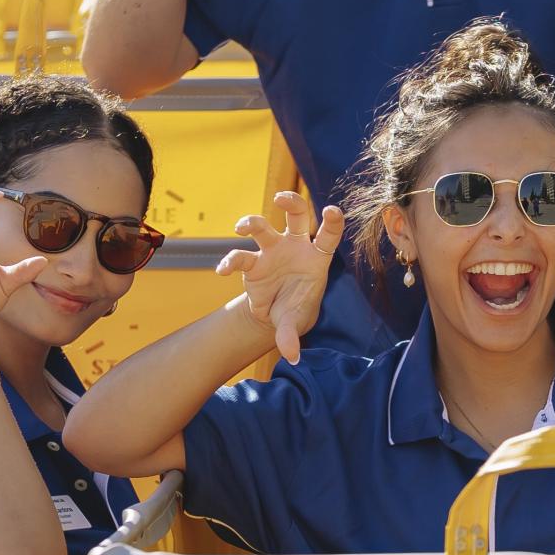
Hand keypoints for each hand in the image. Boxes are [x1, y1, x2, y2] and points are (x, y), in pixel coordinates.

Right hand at [218, 191, 340, 364]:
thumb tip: (292, 356)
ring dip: (251, 222)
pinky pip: (240, 257)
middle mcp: (294, 247)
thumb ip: (292, 336)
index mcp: (316, 258)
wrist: (277, 314)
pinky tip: (222, 271)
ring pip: (263, 227)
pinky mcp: (252, 262)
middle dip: (291, 202)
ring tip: (241, 227)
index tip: (332, 210)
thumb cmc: (295, 310)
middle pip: (296, 216)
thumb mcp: (295, 322)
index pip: (328, 235)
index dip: (332, 222)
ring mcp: (272, 251)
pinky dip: (230, 261)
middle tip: (281, 198)